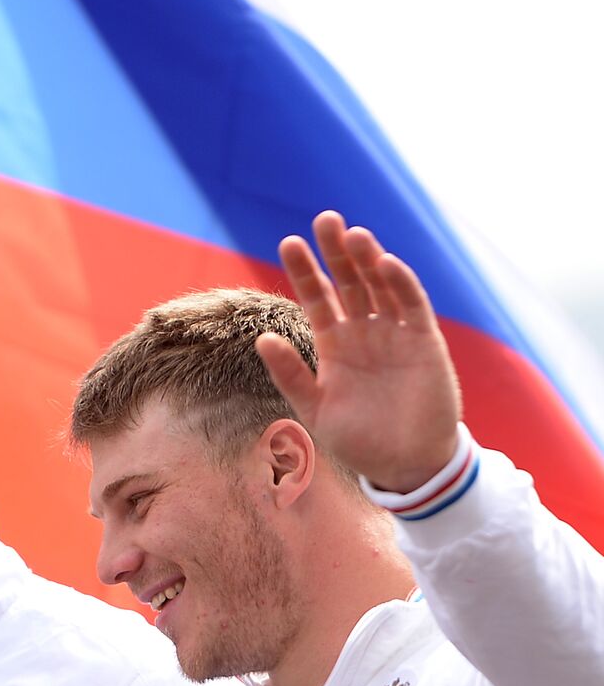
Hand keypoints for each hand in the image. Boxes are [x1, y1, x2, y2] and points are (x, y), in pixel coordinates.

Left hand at [255, 211, 460, 492]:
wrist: (404, 466)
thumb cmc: (358, 440)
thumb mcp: (314, 408)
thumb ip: (290, 374)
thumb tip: (261, 338)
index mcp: (334, 345)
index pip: (318, 298)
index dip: (305, 271)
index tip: (289, 243)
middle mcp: (364, 333)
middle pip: (349, 281)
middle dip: (336, 252)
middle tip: (324, 220)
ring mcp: (395, 334)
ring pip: (380, 286)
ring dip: (369, 260)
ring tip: (352, 234)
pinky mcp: (424, 343)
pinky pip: (412, 307)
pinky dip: (401, 284)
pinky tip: (386, 263)